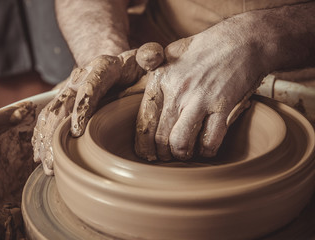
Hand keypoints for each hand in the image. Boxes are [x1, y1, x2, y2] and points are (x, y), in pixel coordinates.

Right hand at [32, 43, 163, 174]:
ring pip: (51, 115)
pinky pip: (48, 119)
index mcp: (101, 68)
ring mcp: (69, 91)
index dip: (80, 109)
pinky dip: (41, 137)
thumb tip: (151, 57)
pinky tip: (40, 156)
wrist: (115, 63)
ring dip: (45, 141)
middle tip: (54, 161)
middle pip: (62, 105)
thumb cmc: (133, 66)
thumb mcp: (145, 59)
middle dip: (55, 134)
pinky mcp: (65, 102)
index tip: (76, 132)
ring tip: (47, 166)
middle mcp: (79, 79)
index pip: (88, 88)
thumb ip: (150, 56)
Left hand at [135, 18, 265, 160]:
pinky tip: (206, 149)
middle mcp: (176, 91)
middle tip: (167, 156)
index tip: (147, 152)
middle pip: (160, 137)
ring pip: (180, 143)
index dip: (143, 143)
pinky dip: (207, 151)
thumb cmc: (207, 47)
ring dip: (181, 155)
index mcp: (161, 79)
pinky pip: (209, 141)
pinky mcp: (222, 107)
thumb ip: (154, 72)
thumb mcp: (172, 52)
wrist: (243, 40)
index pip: (144, 120)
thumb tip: (142, 92)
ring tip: (184, 154)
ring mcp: (199, 100)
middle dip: (162, 153)